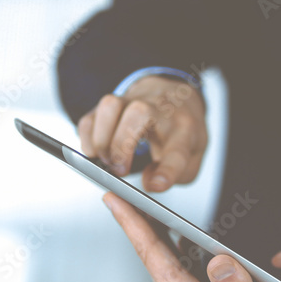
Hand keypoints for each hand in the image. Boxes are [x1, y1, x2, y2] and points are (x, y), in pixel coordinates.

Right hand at [77, 75, 206, 191]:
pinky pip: (91, 116)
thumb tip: (149, 183)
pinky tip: (96, 152)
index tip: (156, 185)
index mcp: (184, 129)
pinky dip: (87, 138)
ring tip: (105, 160)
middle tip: (119, 170)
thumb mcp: (193, 156)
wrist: (176, 96)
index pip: (178, 150)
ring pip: (110, 106)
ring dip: (102, 138)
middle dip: (122, 145)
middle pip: (140, 114)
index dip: (166, 171)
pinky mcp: (111, 105)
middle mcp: (158, 110)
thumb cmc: (181, 129)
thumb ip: (176, 175)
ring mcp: (133, 101)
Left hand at [103, 192, 280, 281]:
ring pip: (166, 264)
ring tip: (142, 207)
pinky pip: (181, 272)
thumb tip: (218, 260)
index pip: (154, 257)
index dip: (133, 225)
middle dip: (135, 225)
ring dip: (155, 236)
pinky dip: (176, 249)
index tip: (112, 199)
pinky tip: (180, 236)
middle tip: (118, 193)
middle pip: (153, 258)